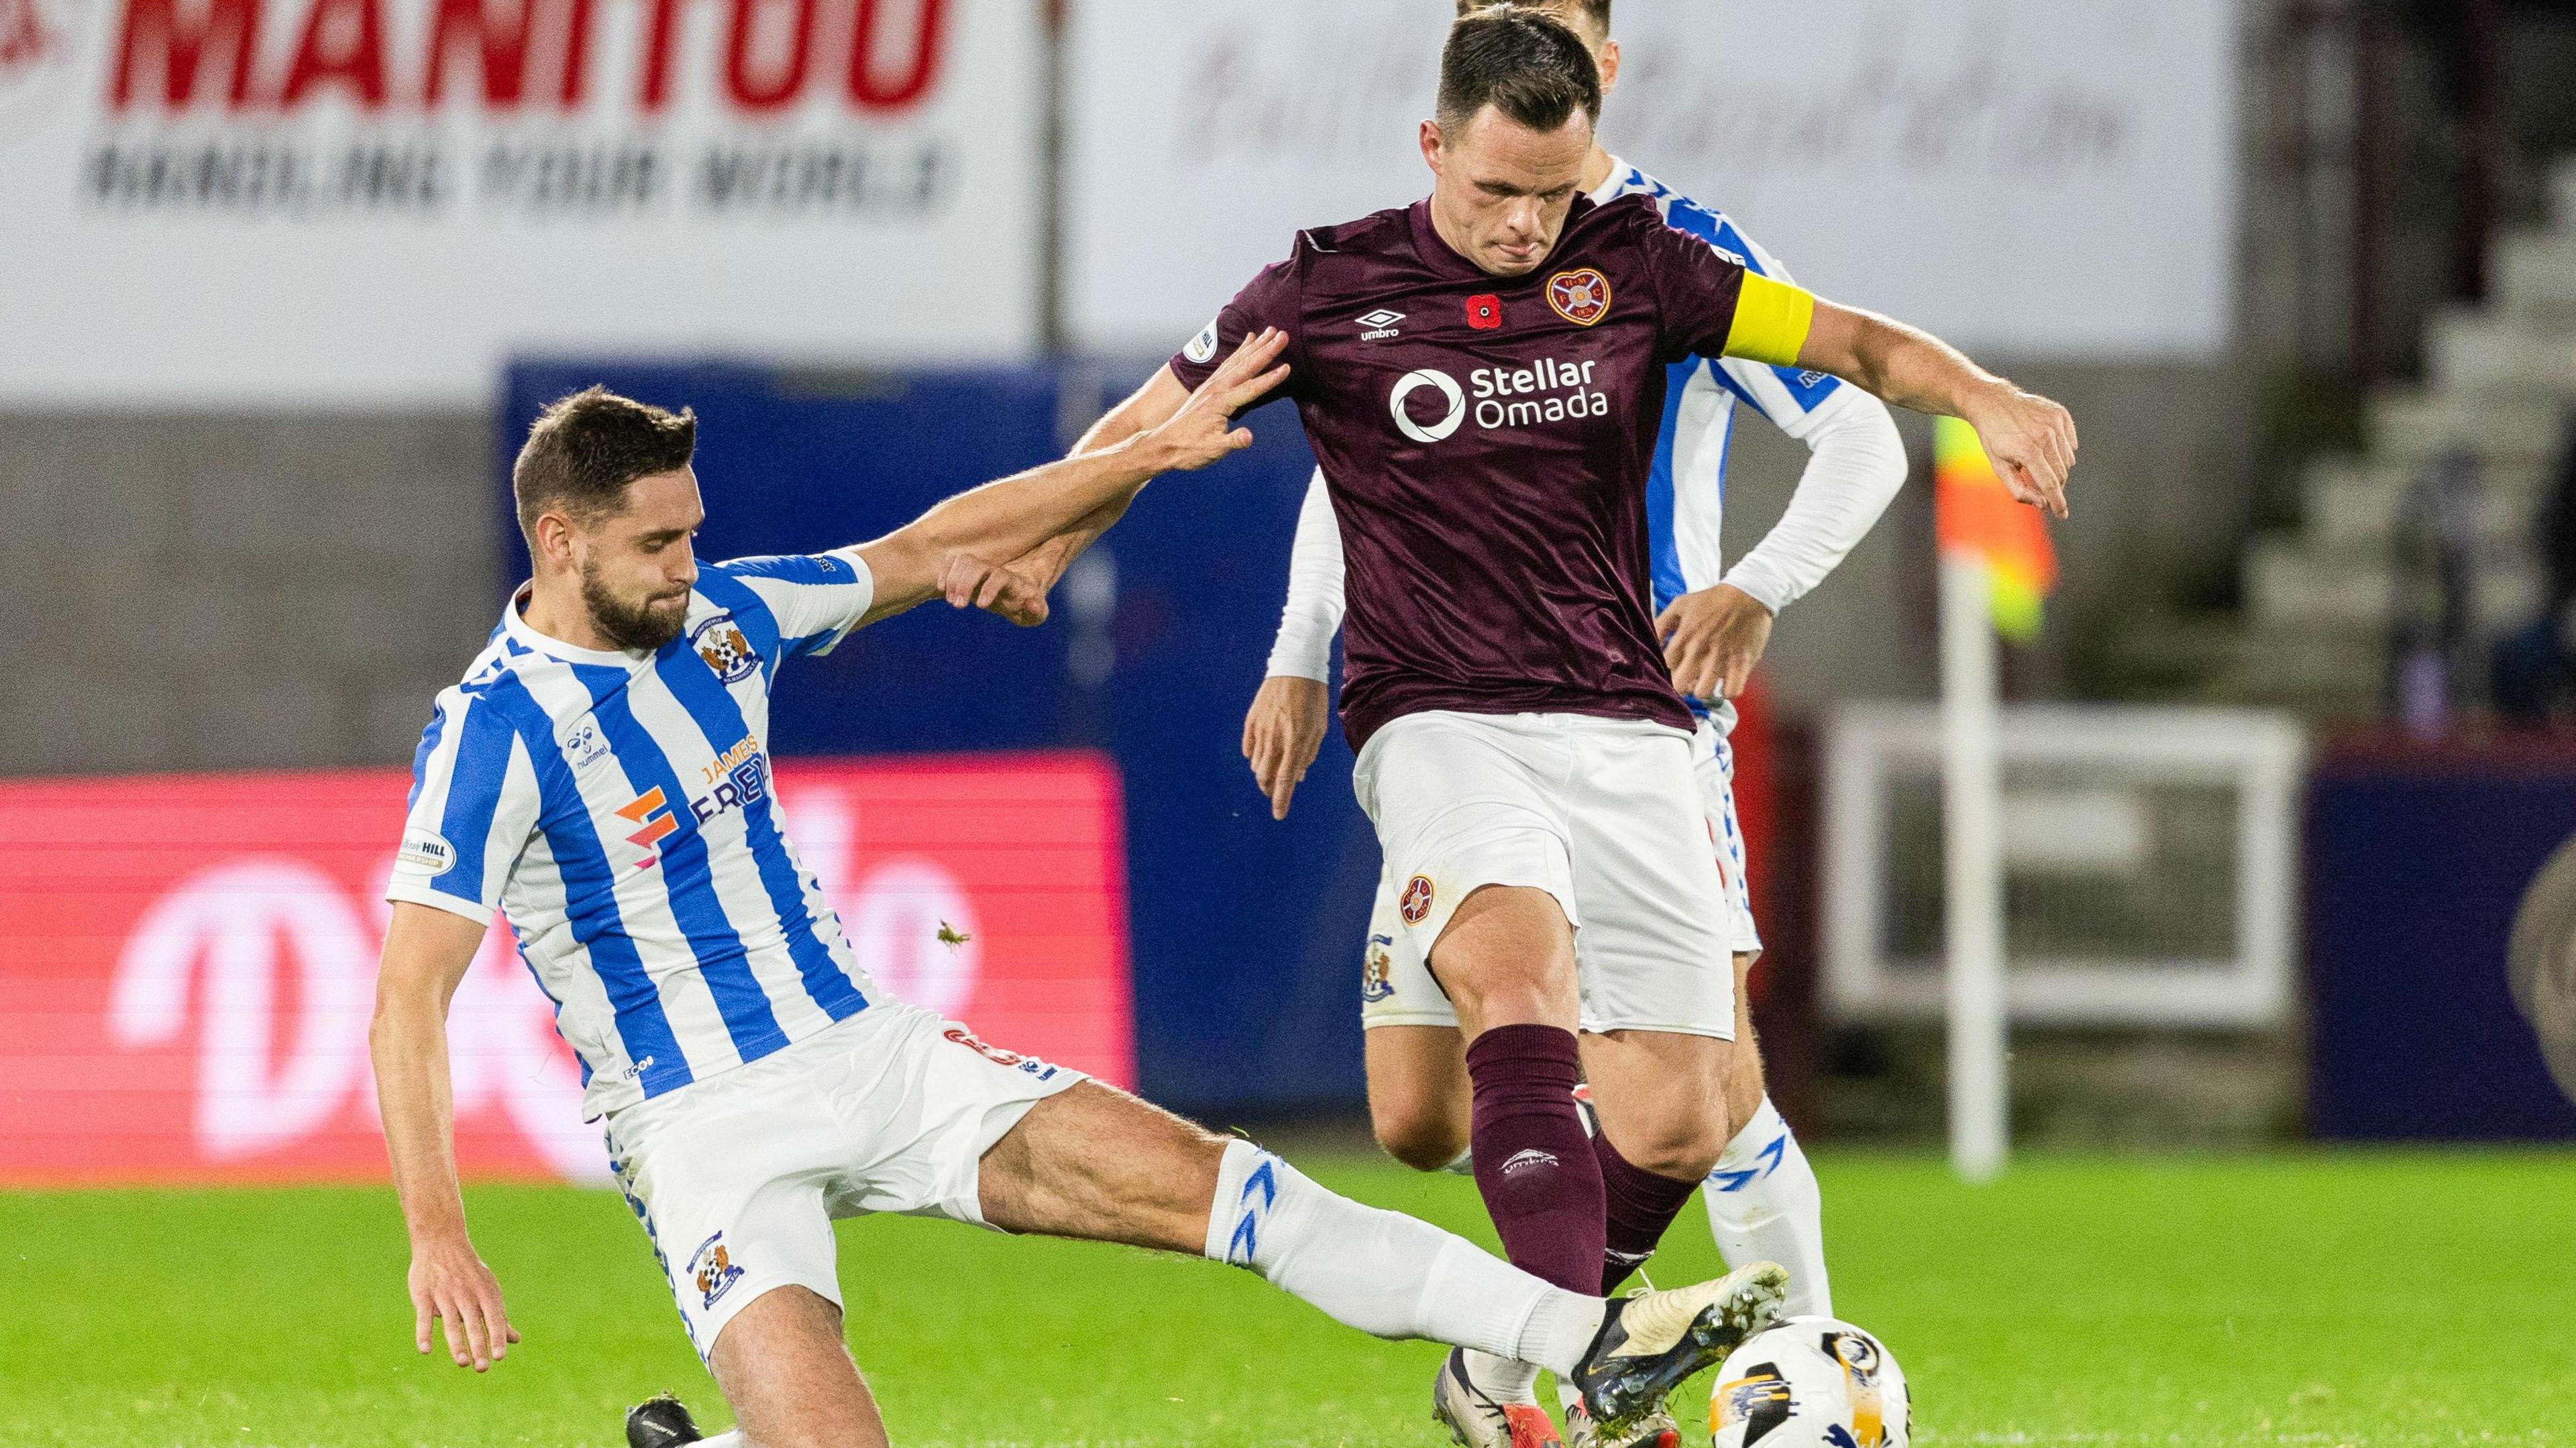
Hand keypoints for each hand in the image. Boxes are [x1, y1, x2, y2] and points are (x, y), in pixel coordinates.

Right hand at [409, 1234, 517, 1371]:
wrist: (441, 1242)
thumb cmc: (469, 1272)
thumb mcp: (487, 1290)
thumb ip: (498, 1318)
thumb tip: (514, 1340)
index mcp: (485, 1293)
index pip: (494, 1319)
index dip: (497, 1337)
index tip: (500, 1357)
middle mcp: (467, 1295)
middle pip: (474, 1324)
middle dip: (479, 1346)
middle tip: (483, 1368)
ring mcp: (445, 1295)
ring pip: (452, 1323)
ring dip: (457, 1344)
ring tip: (463, 1362)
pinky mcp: (424, 1296)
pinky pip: (424, 1317)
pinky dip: (424, 1333)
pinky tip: (426, 1350)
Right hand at [939, 552, 1049, 625]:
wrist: (1020, 591)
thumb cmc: (1028, 604)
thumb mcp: (1037, 613)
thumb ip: (1037, 612)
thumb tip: (1032, 604)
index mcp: (1012, 580)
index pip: (999, 576)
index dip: (989, 588)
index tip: (981, 606)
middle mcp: (995, 570)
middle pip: (977, 565)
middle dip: (965, 583)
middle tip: (959, 606)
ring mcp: (980, 567)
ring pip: (963, 560)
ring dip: (953, 579)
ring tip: (952, 601)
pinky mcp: (968, 569)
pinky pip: (952, 561)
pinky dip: (944, 572)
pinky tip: (942, 590)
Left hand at [1143, 328, 1291, 472]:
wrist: (1164, 445)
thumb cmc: (1189, 449)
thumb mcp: (1212, 450)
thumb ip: (1232, 442)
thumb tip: (1249, 437)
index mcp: (1220, 403)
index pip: (1251, 389)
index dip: (1270, 379)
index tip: (1287, 367)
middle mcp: (1217, 389)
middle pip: (1246, 366)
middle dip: (1266, 350)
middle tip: (1283, 335)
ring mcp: (1212, 385)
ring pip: (1238, 360)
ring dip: (1256, 345)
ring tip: (1270, 330)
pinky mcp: (1210, 386)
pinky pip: (1229, 362)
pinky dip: (1241, 350)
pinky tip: (1249, 341)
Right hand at [1241, 674, 1328, 819]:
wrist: (1296, 668)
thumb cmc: (1313, 698)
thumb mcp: (1319, 727)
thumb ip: (1308, 754)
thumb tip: (1298, 776)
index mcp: (1297, 740)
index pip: (1286, 778)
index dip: (1281, 799)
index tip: (1278, 814)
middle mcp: (1276, 737)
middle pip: (1265, 775)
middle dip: (1269, 789)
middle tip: (1275, 791)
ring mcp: (1261, 728)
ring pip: (1256, 764)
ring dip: (1263, 774)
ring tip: (1271, 772)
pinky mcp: (1251, 720)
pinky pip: (1248, 748)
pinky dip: (1254, 757)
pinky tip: (1261, 756)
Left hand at [1657, 583, 1772, 701]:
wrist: (1748, 593)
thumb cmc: (1712, 599)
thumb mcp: (1680, 604)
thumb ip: (1660, 623)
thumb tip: (1648, 641)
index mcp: (1683, 637)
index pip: (1664, 668)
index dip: (1668, 671)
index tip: (1675, 668)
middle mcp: (1700, 650)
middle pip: (1680, 686)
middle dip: (1681, 686)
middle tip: (1688, 680)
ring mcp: (1722, 659)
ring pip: (1703, 693)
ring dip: (1704, 690)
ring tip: (1706, 681)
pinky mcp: (1742, 664)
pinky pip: (1732, 692)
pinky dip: (1728, 691)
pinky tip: (1725, 682)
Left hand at [1962, 383, 2077, 518]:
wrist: (1993, 403)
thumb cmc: (1994, 438)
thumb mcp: (1999, 466)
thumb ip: (2019, 489)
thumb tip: (2042, 504)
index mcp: (2027, 451)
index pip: (2050, 484)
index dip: (2057, 502)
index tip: (2062, 515)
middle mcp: (2044, 436)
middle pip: (2061, 474)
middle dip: (2055, 485)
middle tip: (2042, 486)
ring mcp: (2054, 423)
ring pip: (2068, 459)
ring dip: (2057, 466)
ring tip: (2037, 458)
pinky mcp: (2060, 414)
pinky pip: (2071, 442)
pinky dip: (2062, 449)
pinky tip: (2046, 444)